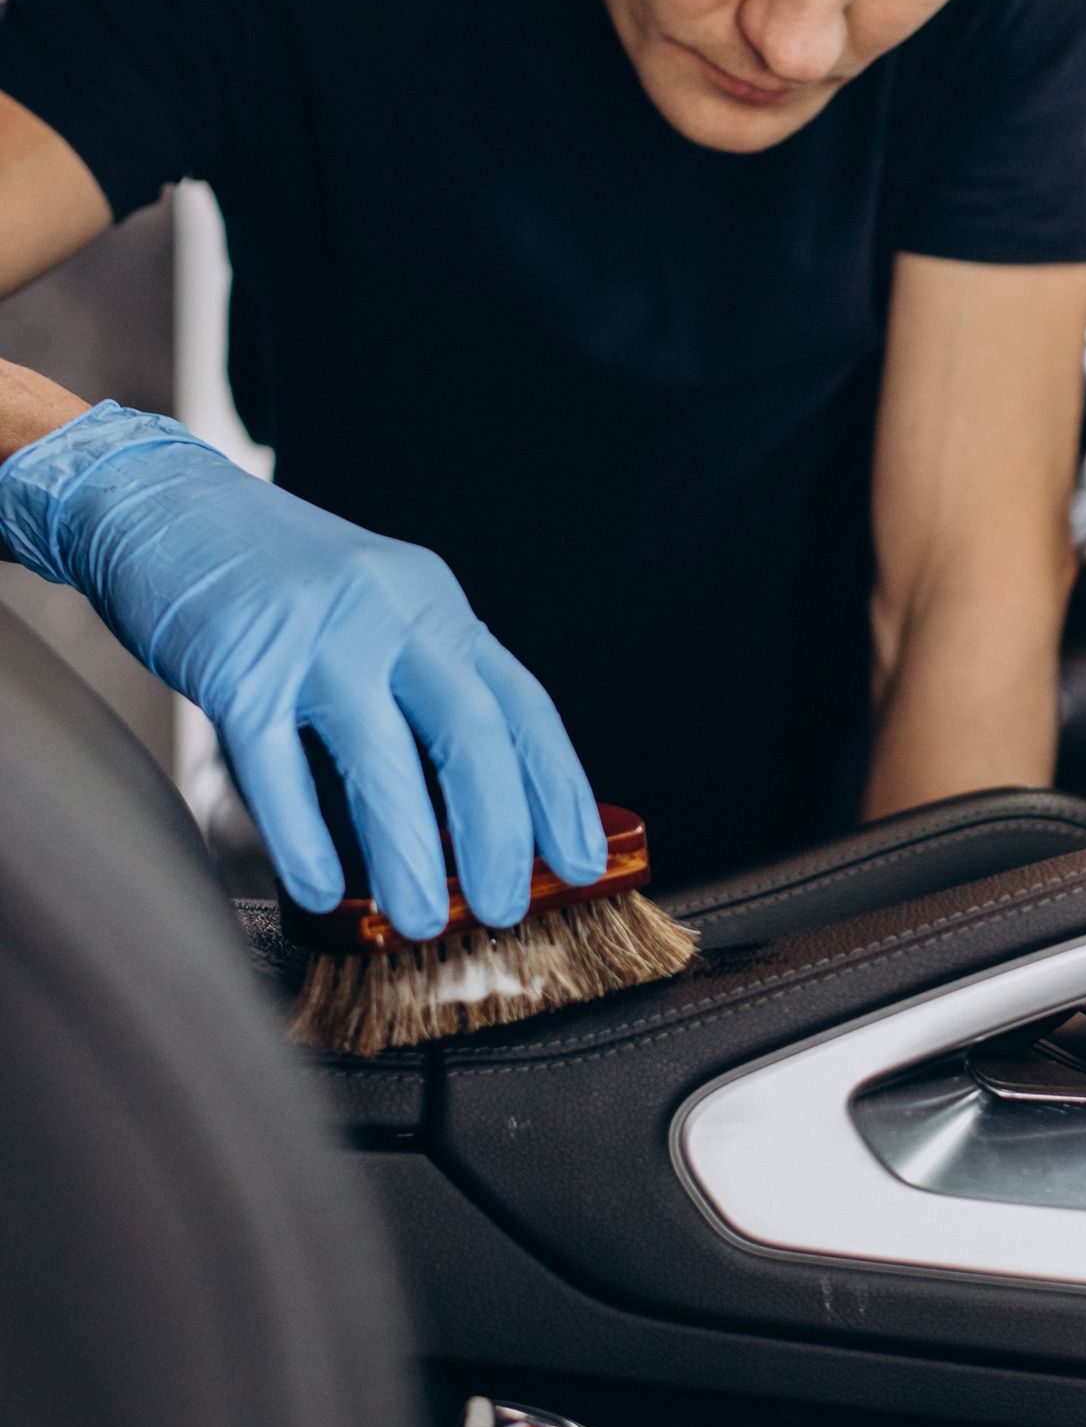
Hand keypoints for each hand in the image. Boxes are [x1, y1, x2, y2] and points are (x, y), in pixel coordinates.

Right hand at [0, 401, 606, 938]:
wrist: (160, 504)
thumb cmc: (272, 580)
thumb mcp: (375, 610)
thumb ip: (420, 686)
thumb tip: (468, 809)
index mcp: (436, 605)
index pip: (523, 705)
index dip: (560, 790)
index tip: (583, 863)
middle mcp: (391, 613)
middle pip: (472, 734)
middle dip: (498, 834)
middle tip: (506, 910)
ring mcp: (315, 637)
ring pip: (382, 761)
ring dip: (409, 855)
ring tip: (423, 922)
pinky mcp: (238, 665)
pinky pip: (279, 769)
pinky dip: (303, 839)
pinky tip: (319, 890)